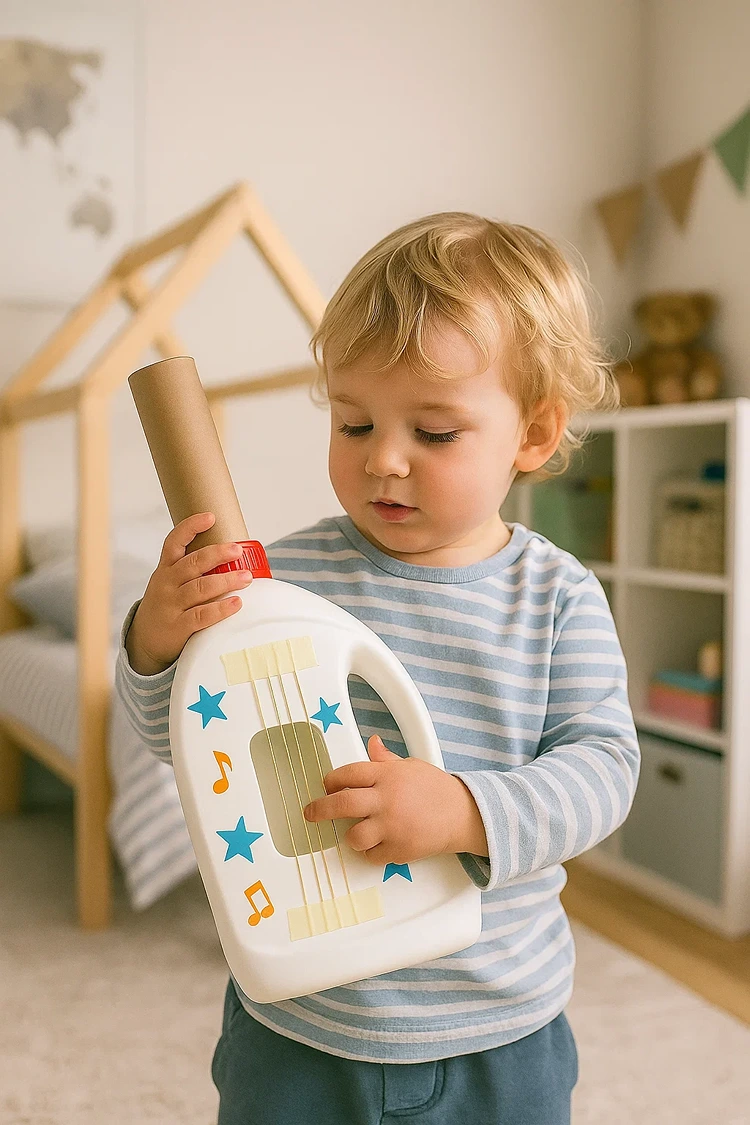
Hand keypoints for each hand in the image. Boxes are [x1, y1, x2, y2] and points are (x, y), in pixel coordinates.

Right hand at [125, 512, 252, 675]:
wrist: (145, 641)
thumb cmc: (167, 605)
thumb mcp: (170, 582)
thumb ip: (193, 569)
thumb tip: (231, 552)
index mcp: (166, 569)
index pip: (174, 542)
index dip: (190, 527)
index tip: (210, 517)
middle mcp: (167, 583)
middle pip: (192, 563)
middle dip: (216, 554)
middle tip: (237, 550)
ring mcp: (171, 605)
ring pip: (200, 588)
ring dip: (226, 580)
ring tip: (246, 577)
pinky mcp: (178, 627)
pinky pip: (201, 616)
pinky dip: (220, 609)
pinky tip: (236, 603)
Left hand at [303, 735, 486, 864]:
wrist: (463, 815)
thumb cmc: (436, 789)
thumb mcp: (411, 766)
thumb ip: (386, 760)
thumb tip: (372, 743)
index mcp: (388, 776)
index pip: (348, 774)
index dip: (331, 780)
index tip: (326, 785)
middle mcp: (386, 800)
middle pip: (342, 804)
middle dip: (319, 809)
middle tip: (310, 813)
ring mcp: (392, 827)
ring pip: (354, 836)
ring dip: (350, 836)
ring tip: (356, 833)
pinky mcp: (399, 850)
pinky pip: (371, 856)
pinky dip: (370, 852)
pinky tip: (376, 844)